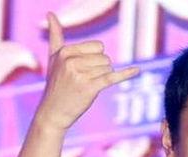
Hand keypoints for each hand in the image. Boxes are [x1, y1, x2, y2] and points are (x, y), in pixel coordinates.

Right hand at [36, 12, 139, 130]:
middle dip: (100, 69)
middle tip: (84, 81)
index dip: (96, 58)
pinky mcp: (90, 88)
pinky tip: (137, 70)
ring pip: (108, 69)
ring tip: (86, 87)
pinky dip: (126, 74)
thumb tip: (50, 13)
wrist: (53, 112)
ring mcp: (81, 75)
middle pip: (105, 57)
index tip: (82, 70)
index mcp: (65, 51)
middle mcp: (72, 61)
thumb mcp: (53, 58)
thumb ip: (55, 35)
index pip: (98, 46)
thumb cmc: (56, 84)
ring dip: (102, 79)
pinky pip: (112, 78)